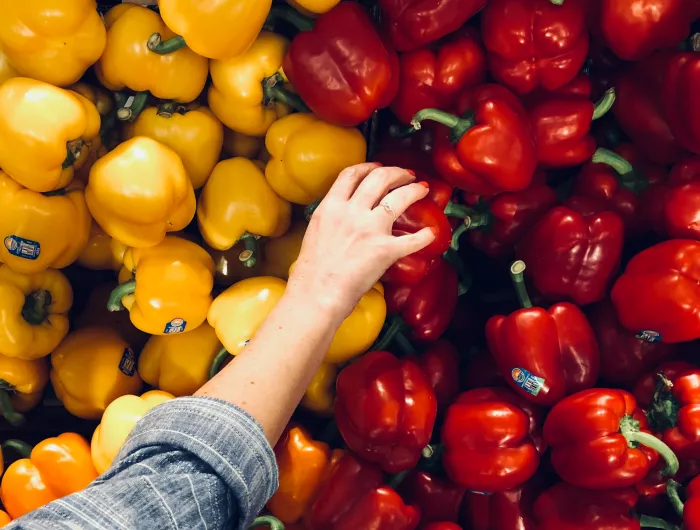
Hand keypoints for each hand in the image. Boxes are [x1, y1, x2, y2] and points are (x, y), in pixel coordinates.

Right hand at [288, 162, 434, 319]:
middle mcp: (352, 212)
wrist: (317, 293)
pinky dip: (425, 236)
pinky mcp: (385, 249)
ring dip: (415, 190)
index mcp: (331, 207)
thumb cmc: (312, 270)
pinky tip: (432, 233)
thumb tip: (343, 214)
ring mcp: (370, 229)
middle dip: (398, 172)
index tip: (379, 166)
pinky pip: (413, 239)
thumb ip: (331, 217)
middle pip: (380, 178)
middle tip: (408, 175)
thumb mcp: (316, 231)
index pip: (351, 174)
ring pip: (399, 197)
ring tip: (422, 189)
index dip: (369, 166)